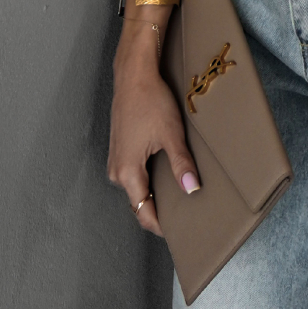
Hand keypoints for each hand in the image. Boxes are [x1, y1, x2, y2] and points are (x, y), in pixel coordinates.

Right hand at [108, 24, 199, 234]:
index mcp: (127, 171)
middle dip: (161, 210)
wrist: (133, 75)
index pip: (143, 212)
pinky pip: (135, 174)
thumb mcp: (171, 134)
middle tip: (187, 215)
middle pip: (139, 201)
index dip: (161, 226)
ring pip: (137, 187)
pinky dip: (150, 178)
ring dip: (155, 193)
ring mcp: (116, 159)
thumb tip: (191, 189)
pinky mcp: (120, 149)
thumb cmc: (150, 101)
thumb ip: (180, 164)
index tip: (180, 233)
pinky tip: (167, 173)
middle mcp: (117, 170)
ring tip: (180, 194)